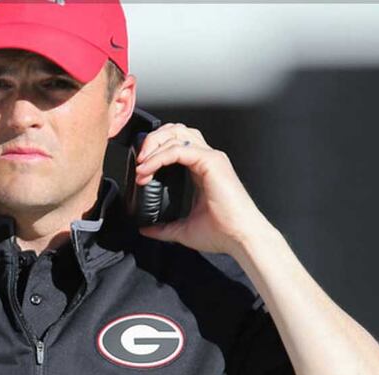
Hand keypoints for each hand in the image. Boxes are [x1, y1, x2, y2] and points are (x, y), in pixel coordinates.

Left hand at [134, 123, 272, 255]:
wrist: (241, 238)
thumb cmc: (223, 232)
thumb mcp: (183, 229)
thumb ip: (163, 227)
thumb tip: (146, 229)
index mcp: (202, 169)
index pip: (176, 143)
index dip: (154, 150)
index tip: (139, 171)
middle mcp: (207, 158)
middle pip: (176, 131)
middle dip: (152, 140)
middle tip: (138, 160)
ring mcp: (211, 158)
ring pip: (177, 134)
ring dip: (153, 145)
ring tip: (140, 164)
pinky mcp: (211, 162)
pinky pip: (179, 150)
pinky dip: (159, 156)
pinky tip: (147, 169)